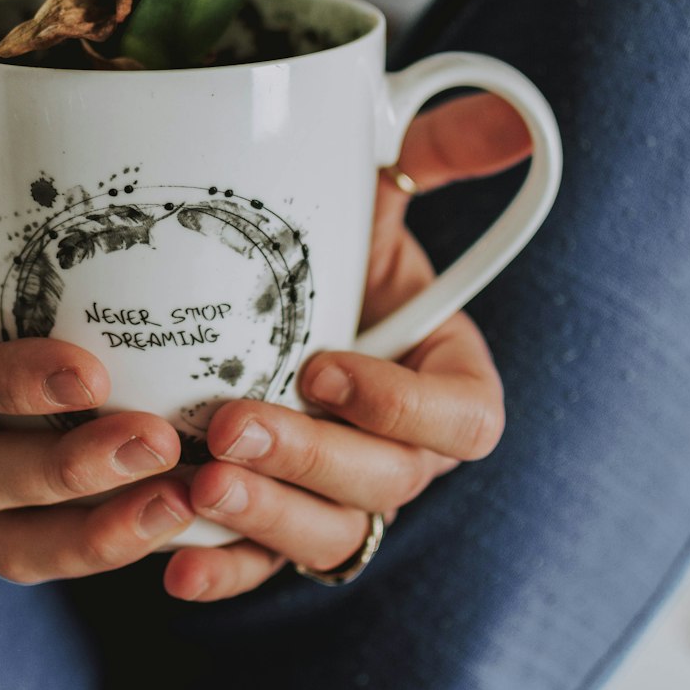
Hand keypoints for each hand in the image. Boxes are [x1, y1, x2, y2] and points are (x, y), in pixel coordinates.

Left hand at [162, 93, 531, 601]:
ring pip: (325, 536)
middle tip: (232, 423)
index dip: (403, 407)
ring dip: (266, 519)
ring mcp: (335, 494)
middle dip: (314, 461)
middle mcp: (399, 448)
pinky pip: (258, 566)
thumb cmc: (324, 239)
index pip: (462, 420)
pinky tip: (174, 566)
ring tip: (198, 486)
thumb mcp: (373, 188)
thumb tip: (514, 119)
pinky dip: (224, 569)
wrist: (244, 286)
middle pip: (387, 485)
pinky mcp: (271, 525)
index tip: (322, 365)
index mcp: (442, 377)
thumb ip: (437, 152)